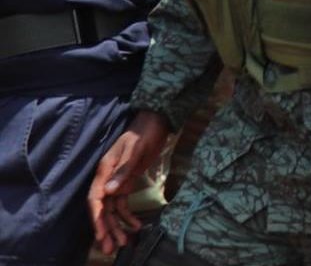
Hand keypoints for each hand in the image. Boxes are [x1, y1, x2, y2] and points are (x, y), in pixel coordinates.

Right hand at [90, 111, 172, 254]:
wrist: (156, 120)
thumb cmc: (145, 132)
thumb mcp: (136, 149)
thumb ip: (124, 170)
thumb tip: (109, 192)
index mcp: (105, 170)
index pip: (96, 199)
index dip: (97, 218)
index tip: (101, 234)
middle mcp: (107, 178)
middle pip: (103, 208)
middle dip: (106, 228)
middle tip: (110, 248)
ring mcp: (116, 181)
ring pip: (113, 209)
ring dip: (116, 226)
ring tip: (124, 243)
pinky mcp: (127, 182)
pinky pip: (123, 203)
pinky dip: (128, 215)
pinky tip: (136, 225)